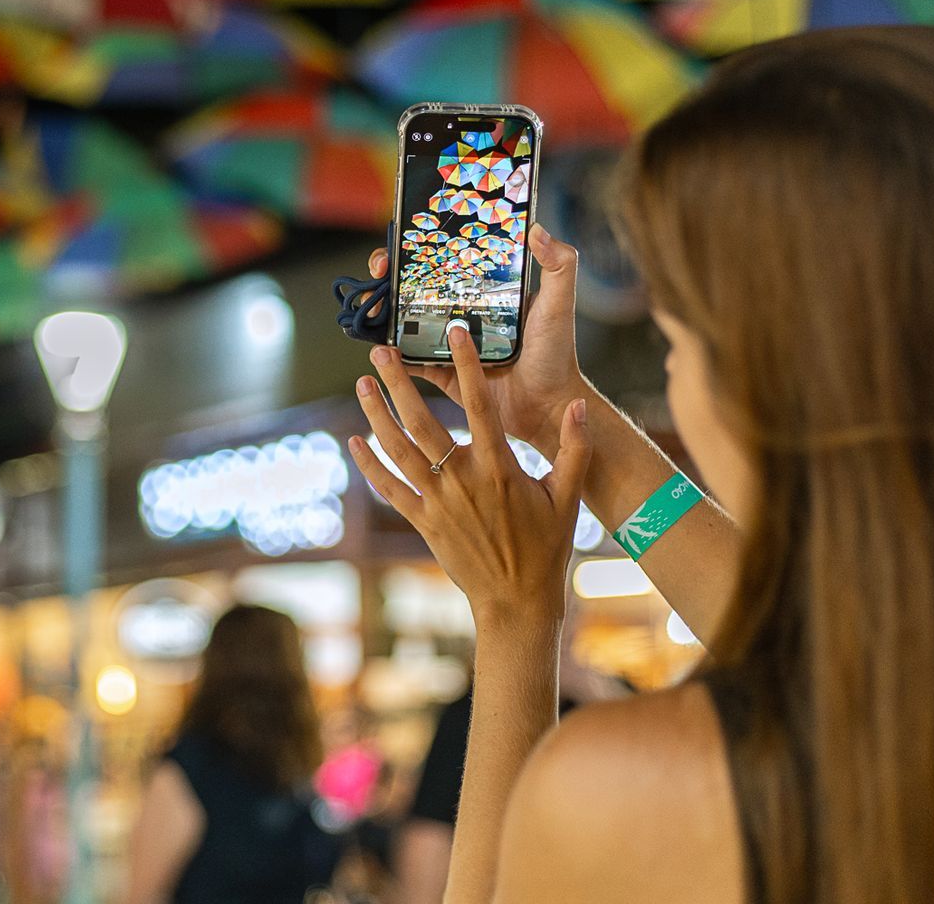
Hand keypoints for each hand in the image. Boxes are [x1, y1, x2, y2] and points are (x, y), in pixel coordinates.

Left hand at [348, 326, 589, 621]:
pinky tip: (354, 441)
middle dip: (398, 383)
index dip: (468, 365)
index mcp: (499, 466)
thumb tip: (579, 405)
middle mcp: (462, 479)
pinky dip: (369, 464)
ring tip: (362, 384)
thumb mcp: (568, 496)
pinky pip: (389, 487)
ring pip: (398, 450)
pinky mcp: (422, 522)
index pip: (480, 404)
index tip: (457, 332)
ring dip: (376, 415)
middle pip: (422, 420)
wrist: (517, 601)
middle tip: (380, 351)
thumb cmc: (546, 548)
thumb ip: (574, 448)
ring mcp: (438, 501)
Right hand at [369, 222, 587, 458]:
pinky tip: (380, 348)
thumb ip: (559, 266)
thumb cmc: (556, 354)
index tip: (402, 242)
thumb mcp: (558, 304)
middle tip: (380, 271)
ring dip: (383, 313)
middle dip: (392, 276)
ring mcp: (449, 344)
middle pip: (417, 287)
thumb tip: (537, 228)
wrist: (548, 407)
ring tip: (371, 307)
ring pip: (407, 323)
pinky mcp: (443, 374)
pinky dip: (393, 357)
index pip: (446, 261)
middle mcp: (463, 314)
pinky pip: (411, 363)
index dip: (419, 249)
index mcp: (485, 292)